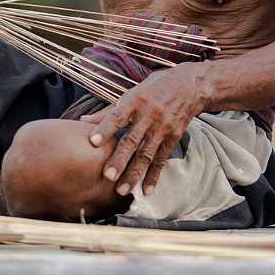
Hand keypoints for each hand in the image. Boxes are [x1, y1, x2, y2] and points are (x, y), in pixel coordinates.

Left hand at [83, 64, 204, 196]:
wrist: (191, 85)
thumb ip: (109, 110)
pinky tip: (146, 190)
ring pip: (146, 154)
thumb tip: (83, 121)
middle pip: (132, 139)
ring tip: (122, 190)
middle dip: (120, 159)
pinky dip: (154, 175)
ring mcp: (163, 127)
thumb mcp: (133, 92)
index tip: (92, 142)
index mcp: (136, 100)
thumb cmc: (156, 88)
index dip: (105, 128)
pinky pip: (162, 159)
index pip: (118, 116)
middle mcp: (150, 114)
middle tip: (107, 176)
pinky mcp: (174, 137)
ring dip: (134, 173)